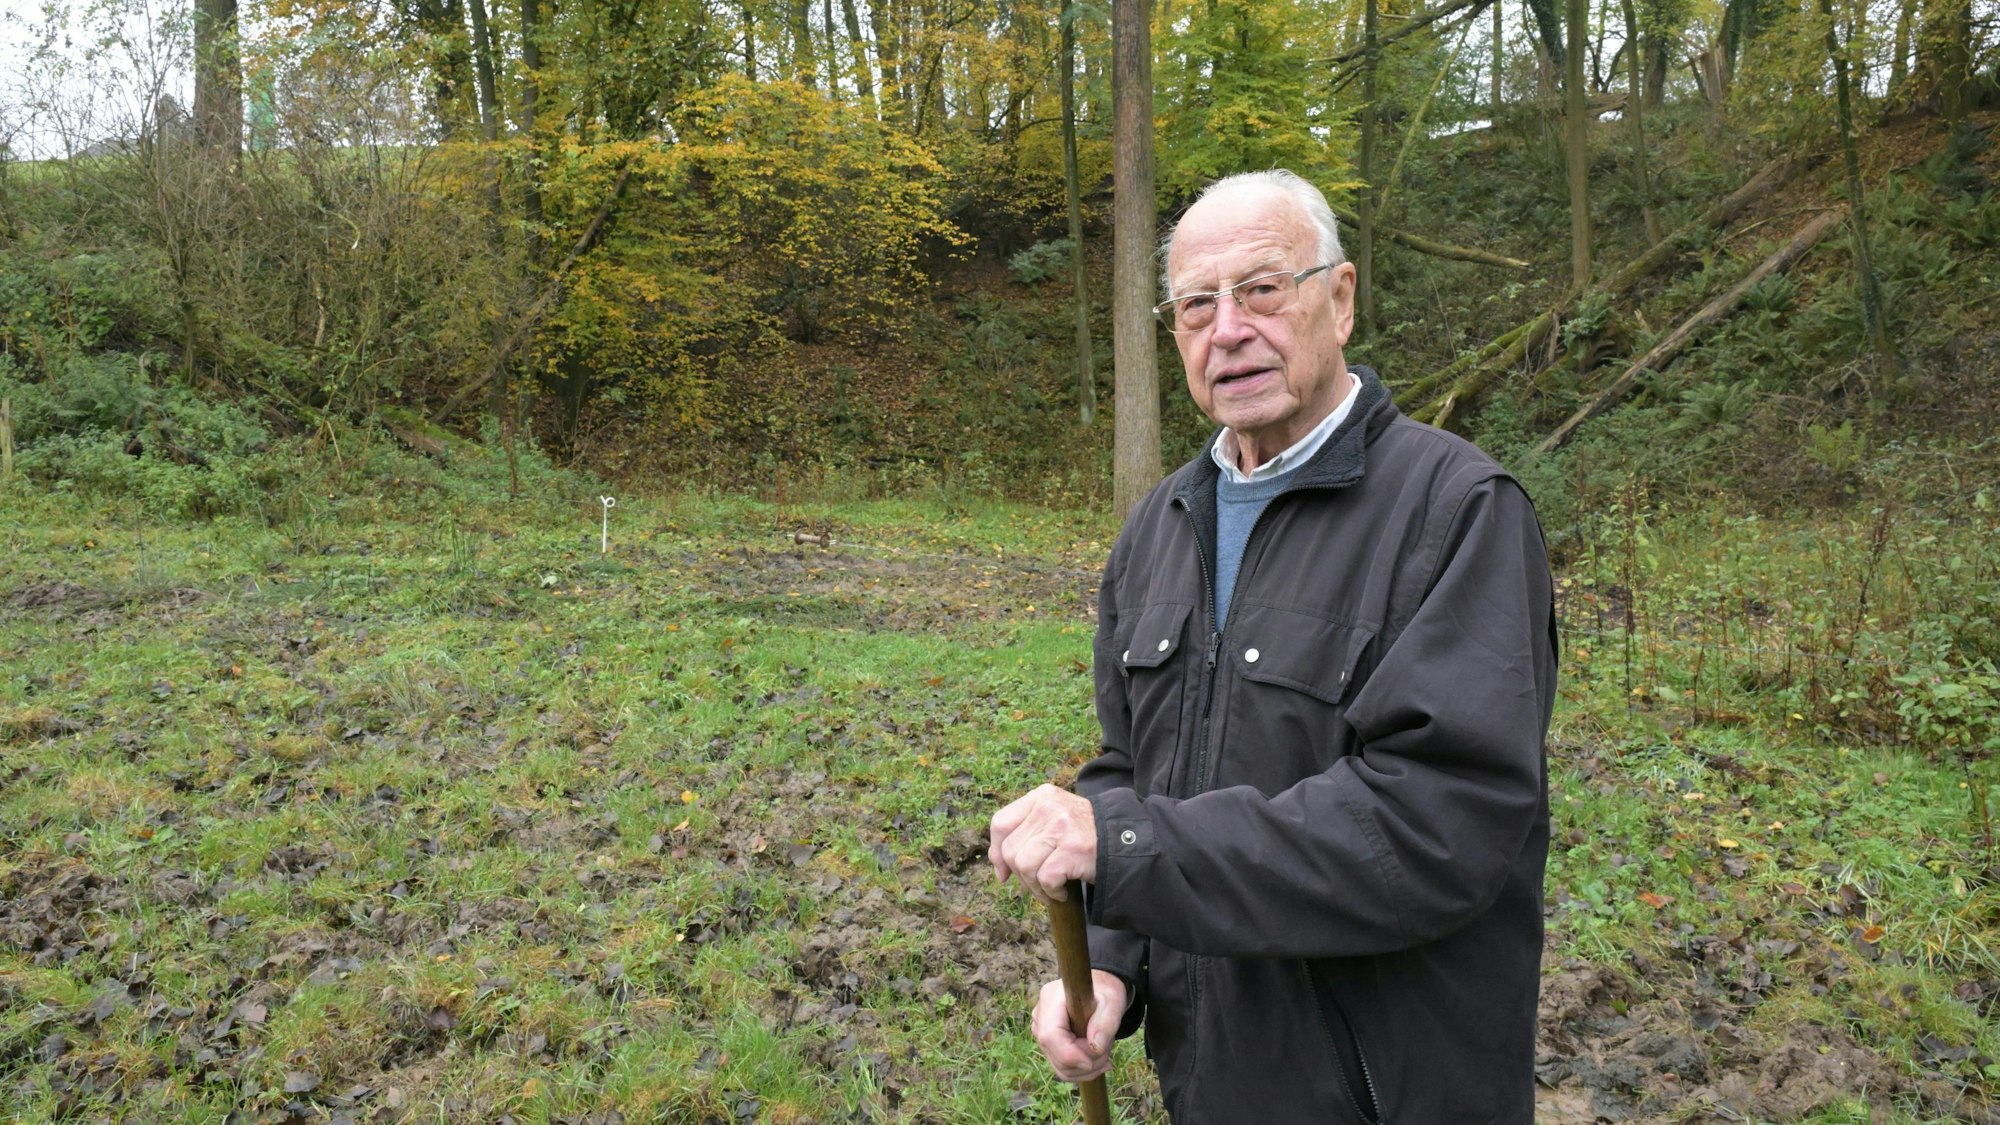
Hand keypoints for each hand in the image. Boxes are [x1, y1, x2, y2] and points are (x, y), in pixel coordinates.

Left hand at [988, 783, 1096, 903]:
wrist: (1127, 842)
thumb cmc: (1085, 837)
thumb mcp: (1055, 820)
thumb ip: (1026, 833)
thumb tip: (999, 868)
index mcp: (1041, 796)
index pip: (1001, 823)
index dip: (997, 852)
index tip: (1004, 873)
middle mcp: (1049, 806)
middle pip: (1010, 849)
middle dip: (1021, 875)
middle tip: (1039, 883)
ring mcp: (1062, 826)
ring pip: (1024, 866)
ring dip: (1036, 887)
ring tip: (1052, 889)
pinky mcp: (1074, 848)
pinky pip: (1046, 878)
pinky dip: (1052, 893)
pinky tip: (1063, 892)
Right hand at [1031, 970, 1126, 1083]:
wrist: (1098, 991)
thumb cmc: (1105, 993)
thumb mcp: (1113, 1001)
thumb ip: (1106, 1022)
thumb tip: (1096, 1047)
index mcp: (1050, 999)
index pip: (1050, 1036)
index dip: (1071, 1055)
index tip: (1096, 1058)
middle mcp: (1040, 1017)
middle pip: (1056, 1056)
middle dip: (1086, 1062)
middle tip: (1107, 1049)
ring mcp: (1041, 1032)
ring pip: (1060, 1067)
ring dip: (1087, 1068)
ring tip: (1104, 1049)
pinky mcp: (1048, 1045)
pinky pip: (1063, 1068)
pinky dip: (1083, 1070)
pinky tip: (1098, 1057)